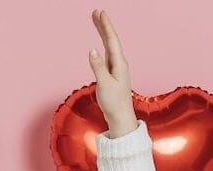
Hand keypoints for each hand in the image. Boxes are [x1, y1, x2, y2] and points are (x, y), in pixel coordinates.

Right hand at [88, 9, 136, 137]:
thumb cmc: (113, 102)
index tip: (100, 13)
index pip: (111, 40)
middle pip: (110, 39)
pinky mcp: (112, 73)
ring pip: (109, 45)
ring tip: (97, 22)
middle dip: (103, 25)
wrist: (120, 116)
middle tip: (96, 12)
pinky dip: (103, 43)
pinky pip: (107, 53)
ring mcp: (116, 67)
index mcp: (118, 63)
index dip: (105, 26)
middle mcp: (119, 62)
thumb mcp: (104, 84)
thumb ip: (98, 67)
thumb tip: (91, 50)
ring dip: (103, 33)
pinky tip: (101, 41)